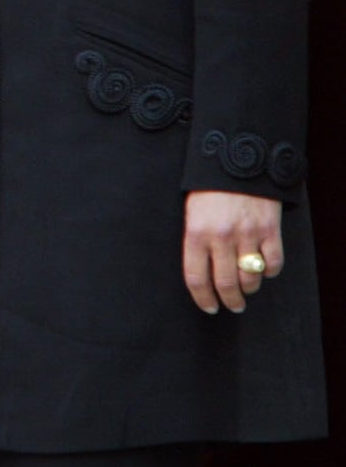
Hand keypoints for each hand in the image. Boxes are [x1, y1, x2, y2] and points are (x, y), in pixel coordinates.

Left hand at [183, 190, 283, 314]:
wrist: (238, 159)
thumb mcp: (192, 210)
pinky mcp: (270, 230)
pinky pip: (273, 264)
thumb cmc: (209, 187)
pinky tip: (263, 269)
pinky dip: (270, 272)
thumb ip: (196, 239)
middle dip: (230, 301)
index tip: (209, 307)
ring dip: (249, 289)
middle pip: (226, 284)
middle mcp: (222, 237)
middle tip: (233, 306)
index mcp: (196, 232)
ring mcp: (248, 234)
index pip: (196, 277)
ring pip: (251, 277)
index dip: (202, 297)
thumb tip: (202, 272)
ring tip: (247, 288)